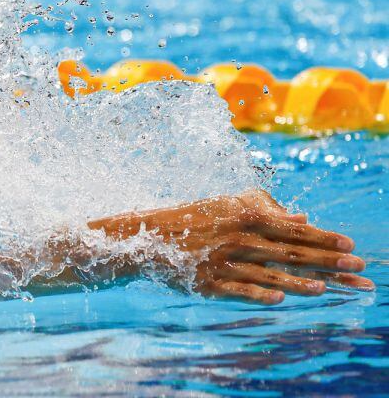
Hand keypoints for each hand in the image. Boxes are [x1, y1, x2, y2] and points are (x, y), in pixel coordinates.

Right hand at [98, 189, 373, 304]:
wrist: (148, 236)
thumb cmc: (193, 218)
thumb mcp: (227, 205)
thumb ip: (265, 208)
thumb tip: (302, 217)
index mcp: (244, 216)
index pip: (293, 229)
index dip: (324, 237)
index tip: (350, 244)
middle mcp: (238, 239)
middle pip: (291, 252)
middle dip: (327, 260)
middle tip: (358, 267)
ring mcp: (224, 262)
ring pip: (270, 274)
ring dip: (300, 282)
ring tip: (325, 288)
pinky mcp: (209, 282)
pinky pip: (239, 289)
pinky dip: (260, 294)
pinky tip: (281, 300)